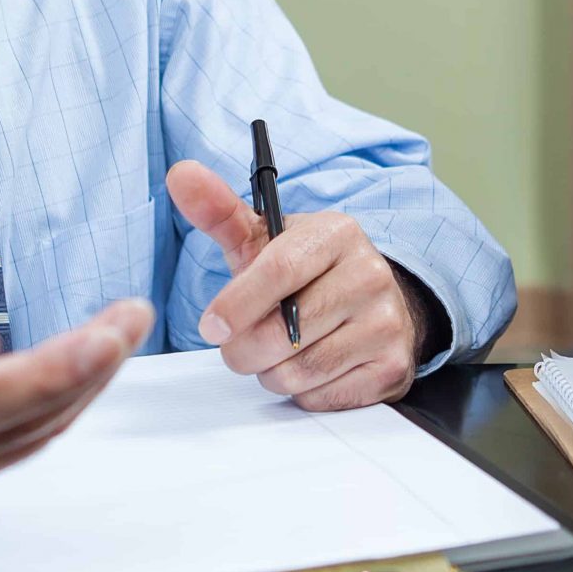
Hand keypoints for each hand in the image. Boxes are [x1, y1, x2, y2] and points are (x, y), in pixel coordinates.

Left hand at [166, 160, 429, 410]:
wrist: (370, 305)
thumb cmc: (305, 273)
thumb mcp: (263, 240)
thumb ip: (220, 212)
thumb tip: (180, 175)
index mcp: (337, 233)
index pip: (280, 270)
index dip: (237, 304)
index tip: (210, 326)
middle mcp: (371, 274)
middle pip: (285, 331)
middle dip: (245, 349)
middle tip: (239, 346)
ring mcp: (387, 323)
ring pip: (300, 370)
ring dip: (272, 372)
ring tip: (278, 352)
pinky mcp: (392, 368)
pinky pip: (322, 396)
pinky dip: (302, 392)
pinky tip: (310, 368)